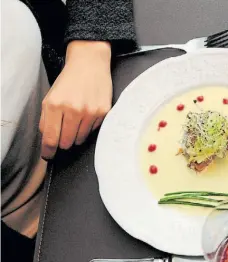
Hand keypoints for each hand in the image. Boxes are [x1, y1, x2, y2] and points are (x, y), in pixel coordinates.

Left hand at [40, 40, 112, 158]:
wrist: (90, 63)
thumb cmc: (69, 81)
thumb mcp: (50, 97)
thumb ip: (46, 119)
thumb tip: (48, 140)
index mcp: (55, 105)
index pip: (50, 138)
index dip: (49, 150)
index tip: (49, 155)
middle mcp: (73, 109)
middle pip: (66, 142)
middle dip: (63, 142)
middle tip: (64, 135)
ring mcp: (90, 112)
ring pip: (80, 139)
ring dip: (76, 135)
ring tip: (76, 121)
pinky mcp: (103, 112)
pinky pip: (93, 130)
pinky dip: (88, 127)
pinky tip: (87, 114)